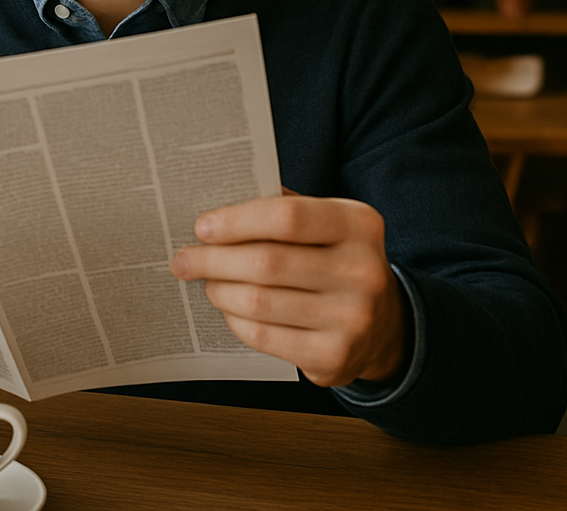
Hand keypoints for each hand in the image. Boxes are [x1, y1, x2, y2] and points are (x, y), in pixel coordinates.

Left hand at [170, 190, 410, 387]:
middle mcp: (363, 271)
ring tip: (206, 282)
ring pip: (259, 302)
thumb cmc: (333, 258)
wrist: (383, 323)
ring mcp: (353, 319)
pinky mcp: (335, 357)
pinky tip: (228, 308)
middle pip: (266, 263)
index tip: (201, 227)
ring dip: (219, 290)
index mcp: (358, 224)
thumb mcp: (323, 223)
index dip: (237, 221)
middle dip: (213, 260)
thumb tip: (215, 210)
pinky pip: (264, 336)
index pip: (287, 217)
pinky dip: (235, 321)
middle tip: (184, 259)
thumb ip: (279, 209)